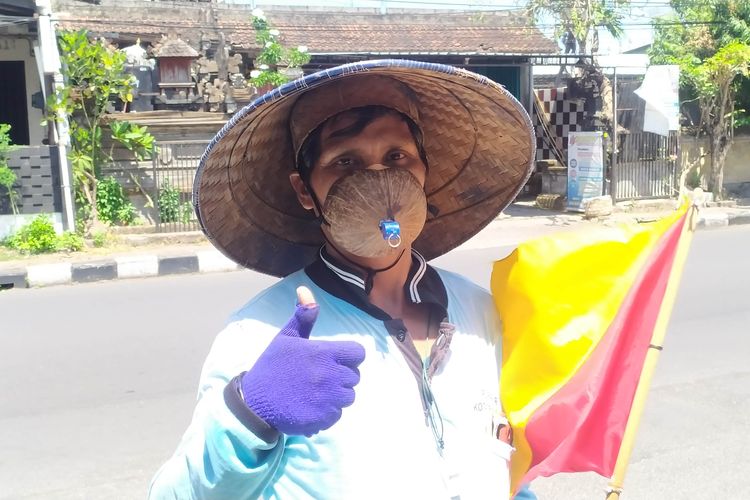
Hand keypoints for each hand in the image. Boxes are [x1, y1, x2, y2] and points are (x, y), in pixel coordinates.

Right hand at [240, 286, 365, 435]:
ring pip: (348, 397)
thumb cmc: (272, 366)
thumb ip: (303, 317)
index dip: (349, 356)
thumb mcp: (286, 338)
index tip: (334, 359)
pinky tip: (311, 406)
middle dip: (341, 376)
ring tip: (316, 392)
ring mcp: (327, 399)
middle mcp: (329, 375)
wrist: (254, 402)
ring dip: (336, 395)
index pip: (357, 354)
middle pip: (354, 376)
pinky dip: (328, 413)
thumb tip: (305, 290)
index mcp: (323, 353)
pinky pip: (337, 415)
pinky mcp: (322, 419)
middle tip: (320, 377)